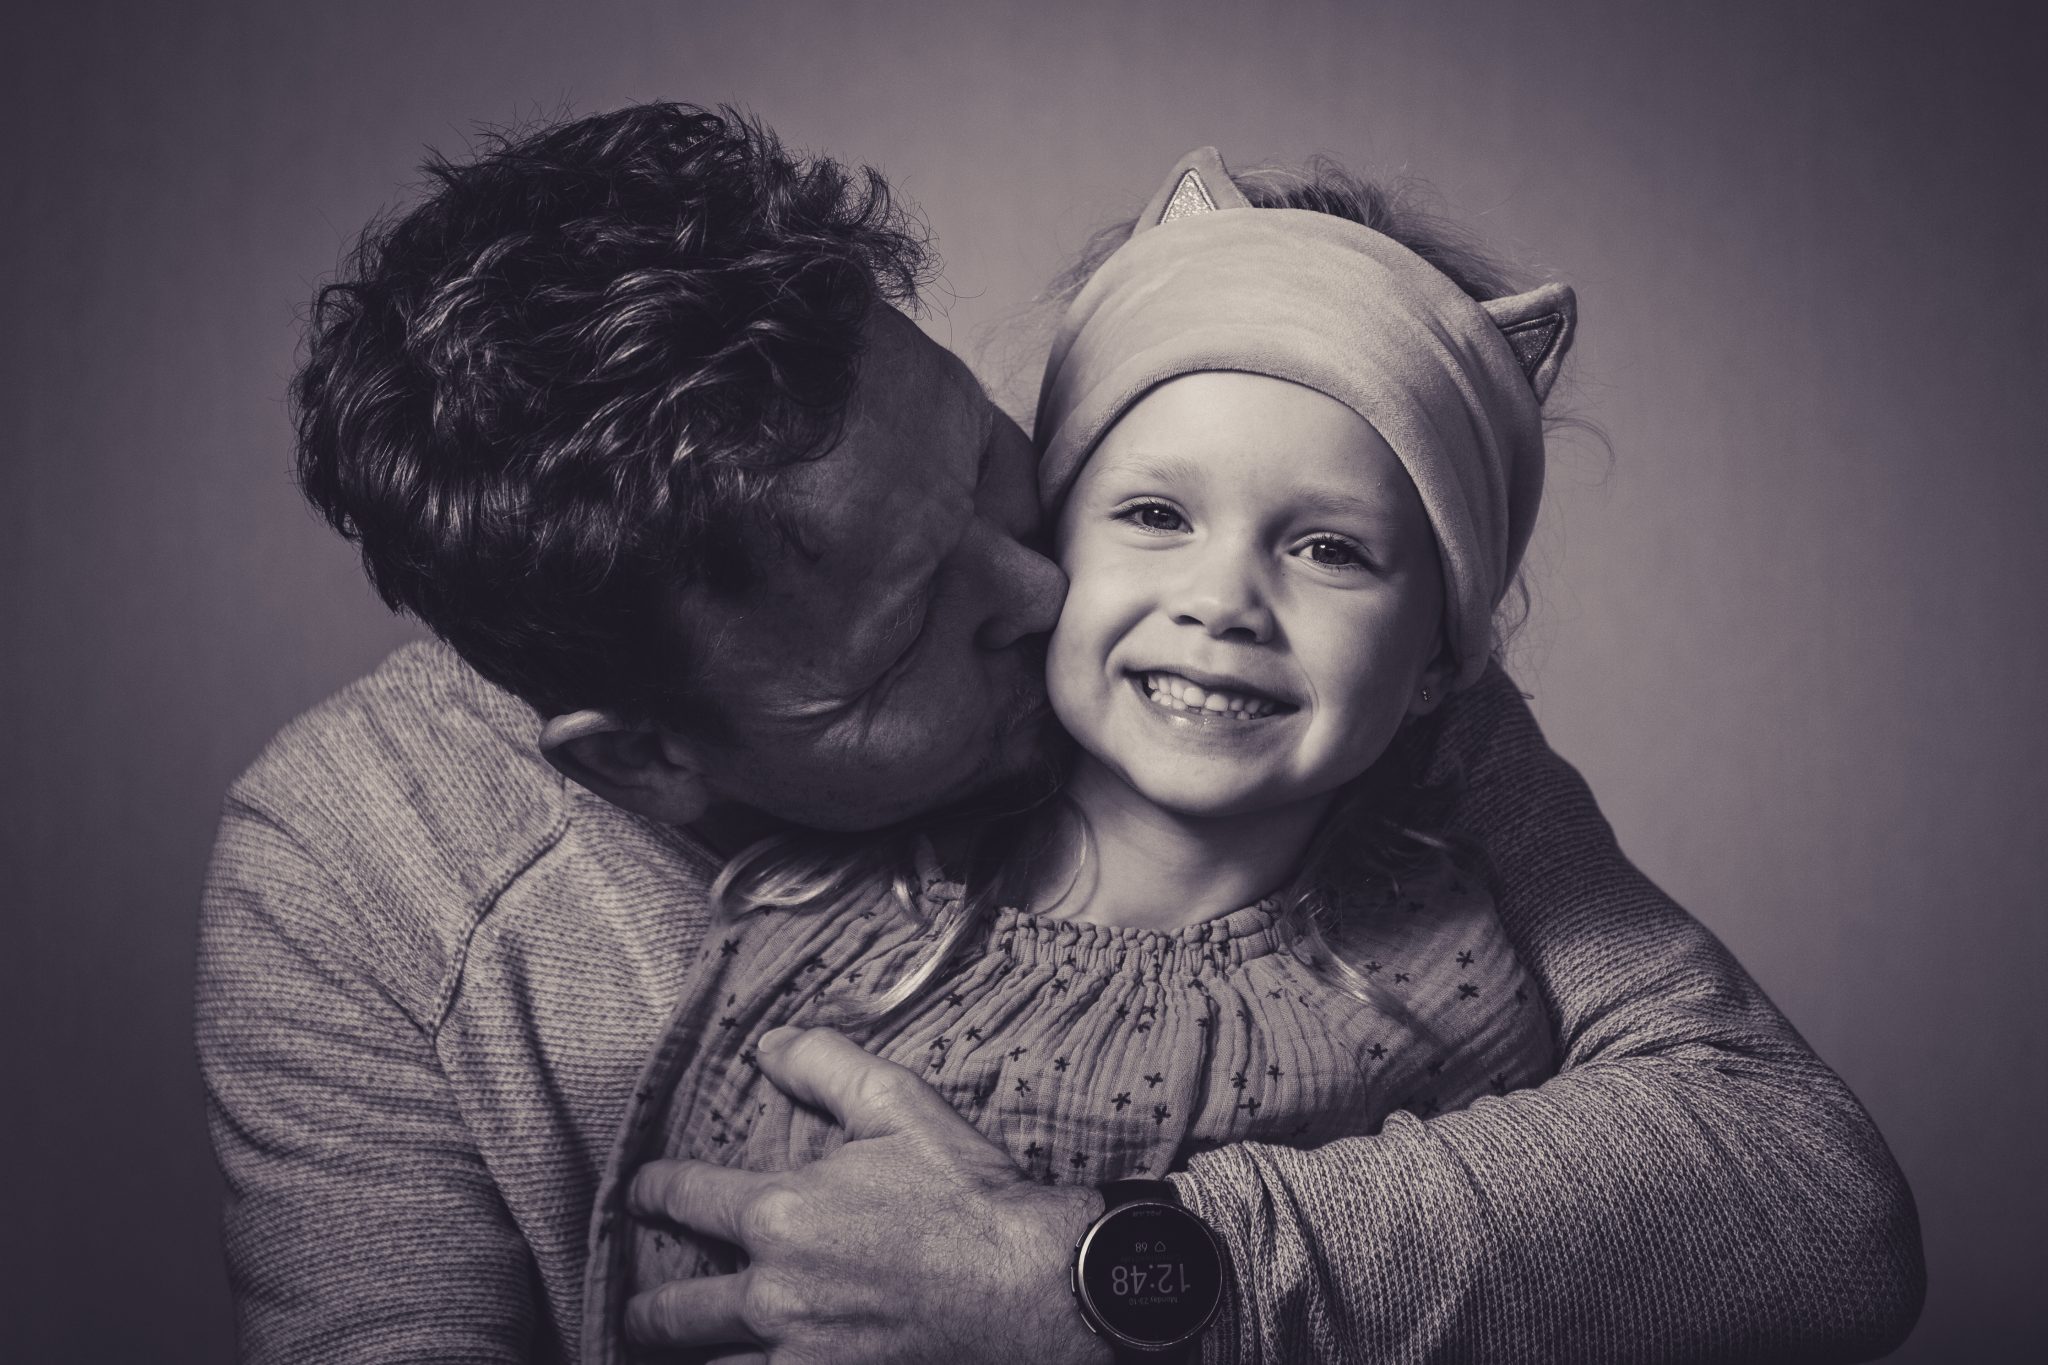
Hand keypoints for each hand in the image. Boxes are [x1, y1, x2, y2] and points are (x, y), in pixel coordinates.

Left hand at [625, 1025, 1114, 1364]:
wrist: (1036, 1289)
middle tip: (638, 1314)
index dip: (652, 1193)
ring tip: (685, 1351)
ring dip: (694, 1357)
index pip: (681, 1198)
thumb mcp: (902, 1106)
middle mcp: (773, 1294)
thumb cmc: (972, 1198)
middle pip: (671, 1313)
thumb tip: (768, 1044)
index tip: (640, 1196)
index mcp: (780, 1214)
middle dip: (646, 1311)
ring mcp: (799, 1356)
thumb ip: (826, 1065)